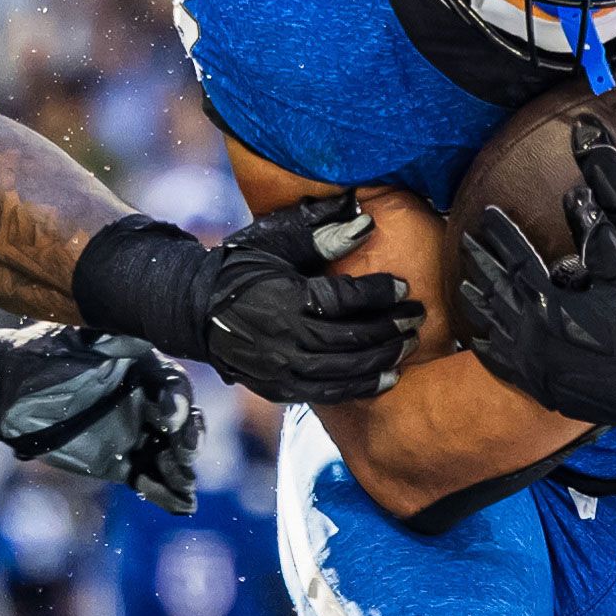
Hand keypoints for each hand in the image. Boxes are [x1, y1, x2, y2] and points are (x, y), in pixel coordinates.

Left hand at [0, 324, 204, 513]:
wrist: (7, 385)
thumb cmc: (43, 352)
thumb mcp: (80, 337)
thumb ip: (109, 343)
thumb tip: (130, 342)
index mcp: (144, 368)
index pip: (174, 385)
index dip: (178, 402)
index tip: (168, 419)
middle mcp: (146, 401)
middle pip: (182, 423)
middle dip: (190, 439)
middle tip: (185, 454)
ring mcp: (133, 433)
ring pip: (170, 455)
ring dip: (182, 471)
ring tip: (185, 486)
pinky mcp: (118, 463)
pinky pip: (149, 479)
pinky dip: (166, 493)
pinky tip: (181, 505)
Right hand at [202, 193, 425, 404]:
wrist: (197, 309)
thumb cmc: (242, 266)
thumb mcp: (276, 240)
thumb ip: (320, 233)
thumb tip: (365, 221)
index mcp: (284, 297)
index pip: (343, 299)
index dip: (378, 294)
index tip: (404, 287)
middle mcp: (283, 338)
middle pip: (350, 338)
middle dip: (390, 327)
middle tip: (417, 316)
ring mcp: (281, 369)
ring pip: (344, 370)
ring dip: (383, 358)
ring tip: (409, 344)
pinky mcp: (279, 388)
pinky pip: (328, 393)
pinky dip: (361, 386)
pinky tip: (388, 377)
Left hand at [455, 190, 615, 432]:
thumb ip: (597, 236)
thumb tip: (576, 196)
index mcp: (550, 303)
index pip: (516, 258)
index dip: (501, 234)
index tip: (486, 214)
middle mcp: (531, 333)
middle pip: (496, 289)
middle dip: (480, 261)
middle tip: (465, 241)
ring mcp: (531, 362)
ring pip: (493, 326)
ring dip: (477, 302)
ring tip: (464, 283)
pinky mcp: (537, 385)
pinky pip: (500, 364)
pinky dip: (486, 348)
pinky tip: (477, 339)